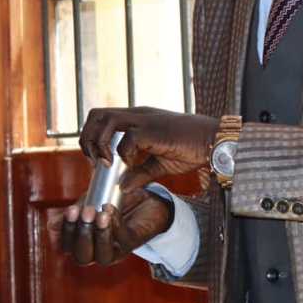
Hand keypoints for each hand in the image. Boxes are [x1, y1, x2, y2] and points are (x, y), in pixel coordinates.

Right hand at [53, 188, 173, 265]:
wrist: (142, 194)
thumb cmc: (112, 201)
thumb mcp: (88, 203)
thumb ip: (73, 214)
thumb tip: (51, 225)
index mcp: (83, 242)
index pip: (67, 247)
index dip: (66, 232)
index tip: (70, 210)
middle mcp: (97, 251)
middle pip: (82, 257)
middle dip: (82, 234)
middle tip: (87, 211)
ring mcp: (115, 250)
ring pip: (103, 256)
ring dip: (100, 235)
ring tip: (101, 213)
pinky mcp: (132, 243)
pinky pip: (123, 241)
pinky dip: (117, 227)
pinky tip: (112, 210)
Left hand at [79, 106, 220, 191]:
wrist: (213, 141)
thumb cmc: (190, 149)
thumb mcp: (160, 165)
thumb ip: (139, 173)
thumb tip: (122, 187)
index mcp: (136, 120)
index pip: (101, 118)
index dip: (92, 139)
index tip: (98, 163)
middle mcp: (136, 115)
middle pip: (96, 115)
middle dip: (88, 138)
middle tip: (96, 162)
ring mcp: (144, 119)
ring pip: (106, 120)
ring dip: (101, 143)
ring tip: (108, 164)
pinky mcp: (153, 128)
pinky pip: (127, 137)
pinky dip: (123, 153)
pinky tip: (132, 164)